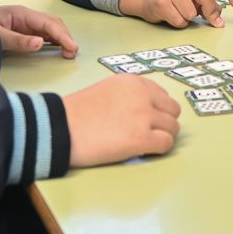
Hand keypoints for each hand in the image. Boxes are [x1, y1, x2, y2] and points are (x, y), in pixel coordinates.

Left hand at [0, 5, 78, 56]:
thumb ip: (18, 40)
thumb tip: (40, 43)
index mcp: (21, 13)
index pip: (47, 23)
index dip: (62, 34)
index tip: (71, 47)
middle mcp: (26, 17)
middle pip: (52, 23)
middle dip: (65, 36)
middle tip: (72, 52)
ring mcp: (25, 23)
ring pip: (50, 28)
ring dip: (61, 38)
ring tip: (69, 52)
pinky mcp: (23, 31)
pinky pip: (43, 34)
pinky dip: (54, 40)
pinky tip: (58, 47)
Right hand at [63, 75, 180, 166]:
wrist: (59, 128)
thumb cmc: (77, 112)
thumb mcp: (108, 89)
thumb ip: (130, 95)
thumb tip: (147, 109)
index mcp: (134, 82)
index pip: (162, 95)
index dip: (157, 109)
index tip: (147, 119)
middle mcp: (143, 95)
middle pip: (173, 111)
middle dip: (164, 122)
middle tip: (148, 133)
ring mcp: (144, 116)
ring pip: (173, 128)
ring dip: (162, 137)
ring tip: (145, 143)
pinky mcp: (141, 138)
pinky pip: (166, 144)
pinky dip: (159, 150)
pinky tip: (144, 151)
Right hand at [120, 0, 232, 27]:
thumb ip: (207, 1)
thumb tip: (219, 16)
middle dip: (211, 12)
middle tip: (212, 20)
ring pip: (192, 13)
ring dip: (189, 18)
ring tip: (180, 12)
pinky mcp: (161, 3)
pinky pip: (180, 21)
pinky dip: (179, 23)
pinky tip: (172, 16)